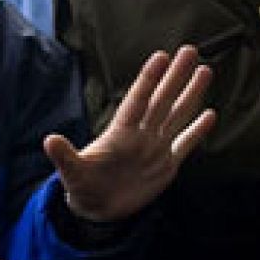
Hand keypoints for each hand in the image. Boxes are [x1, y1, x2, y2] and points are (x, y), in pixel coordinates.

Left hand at [45, 46, 214, 221]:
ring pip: (177, 116)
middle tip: (189, 50)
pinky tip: (210, 114)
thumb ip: (65, 157)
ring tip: (204, 71)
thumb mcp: (73, 173)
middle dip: (175, 76)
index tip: (161, 56)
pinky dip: (197, 131)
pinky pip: (185, 145)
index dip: (149, 79)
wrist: (98, 209)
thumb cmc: (82, 186)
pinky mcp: (166, 166)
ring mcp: (156, 149)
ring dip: (191, 94)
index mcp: (120, 133)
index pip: (138, 101)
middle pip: (162, 100)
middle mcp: (141, 135)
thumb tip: (49, 140)